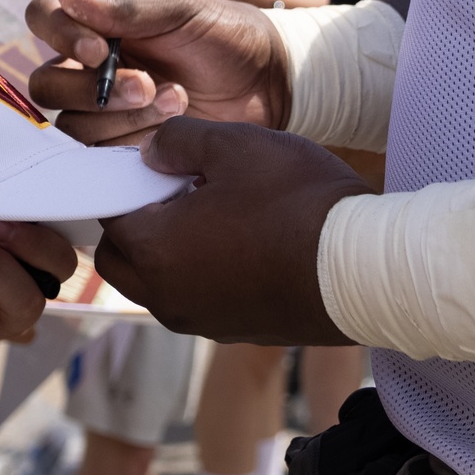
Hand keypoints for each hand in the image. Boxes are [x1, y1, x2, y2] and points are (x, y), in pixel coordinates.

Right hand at [24, 0, 291, 146]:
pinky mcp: (124, 150)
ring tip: (176, 100)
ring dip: (122, 116)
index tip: (99, 48)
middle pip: (48, 84)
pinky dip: (134, 143)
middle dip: (93, 89)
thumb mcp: (181, 9)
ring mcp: (106, 113)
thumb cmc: (224, 34)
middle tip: (145, 84)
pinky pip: (100, 158)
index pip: (44, 18)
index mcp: (99, 25)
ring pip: (75, 124)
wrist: (269, 83)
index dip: (58, 33)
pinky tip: (171, 129)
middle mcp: (92, 69)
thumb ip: (124, 7)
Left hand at [92, 117, 363, 341]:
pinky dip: (204, 274)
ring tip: (223, 214)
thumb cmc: (299, 203)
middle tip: (185, 191)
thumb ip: (180, 141)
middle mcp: (166, 297)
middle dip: (139, 224)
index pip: (110, 214)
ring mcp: (201, 321)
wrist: (365, 271)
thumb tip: (152, 153)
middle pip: (123, 258)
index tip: (164, 167)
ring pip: (158, 284)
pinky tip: (248, 243)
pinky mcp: (234, 332)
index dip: (131, 184)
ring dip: (172, 251)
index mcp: (154, 250)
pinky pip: (197, 300)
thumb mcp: (237, 145)